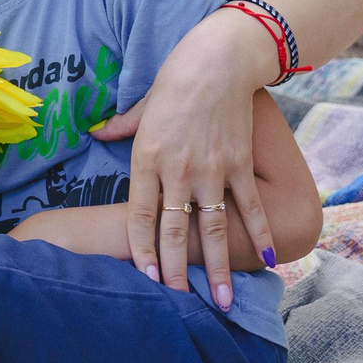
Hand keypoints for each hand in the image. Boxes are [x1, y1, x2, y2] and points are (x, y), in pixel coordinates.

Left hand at [93, 5, 277, 304]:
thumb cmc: (175, 81)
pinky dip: (258, 233)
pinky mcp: (240, 164)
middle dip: (176, 270)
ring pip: (213, 228)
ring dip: (218, 266)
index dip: (142, 249)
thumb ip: (120, 127)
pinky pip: (250, 206)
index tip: (146, 278)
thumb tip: (96, 133)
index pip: (141, 215)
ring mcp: (212, 170)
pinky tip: (266, 261)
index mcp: (147, 158)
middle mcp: (178, 170)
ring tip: (221, 300)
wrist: (217, 60)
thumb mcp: (141, 107)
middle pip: (174, 230)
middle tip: (179, 302)